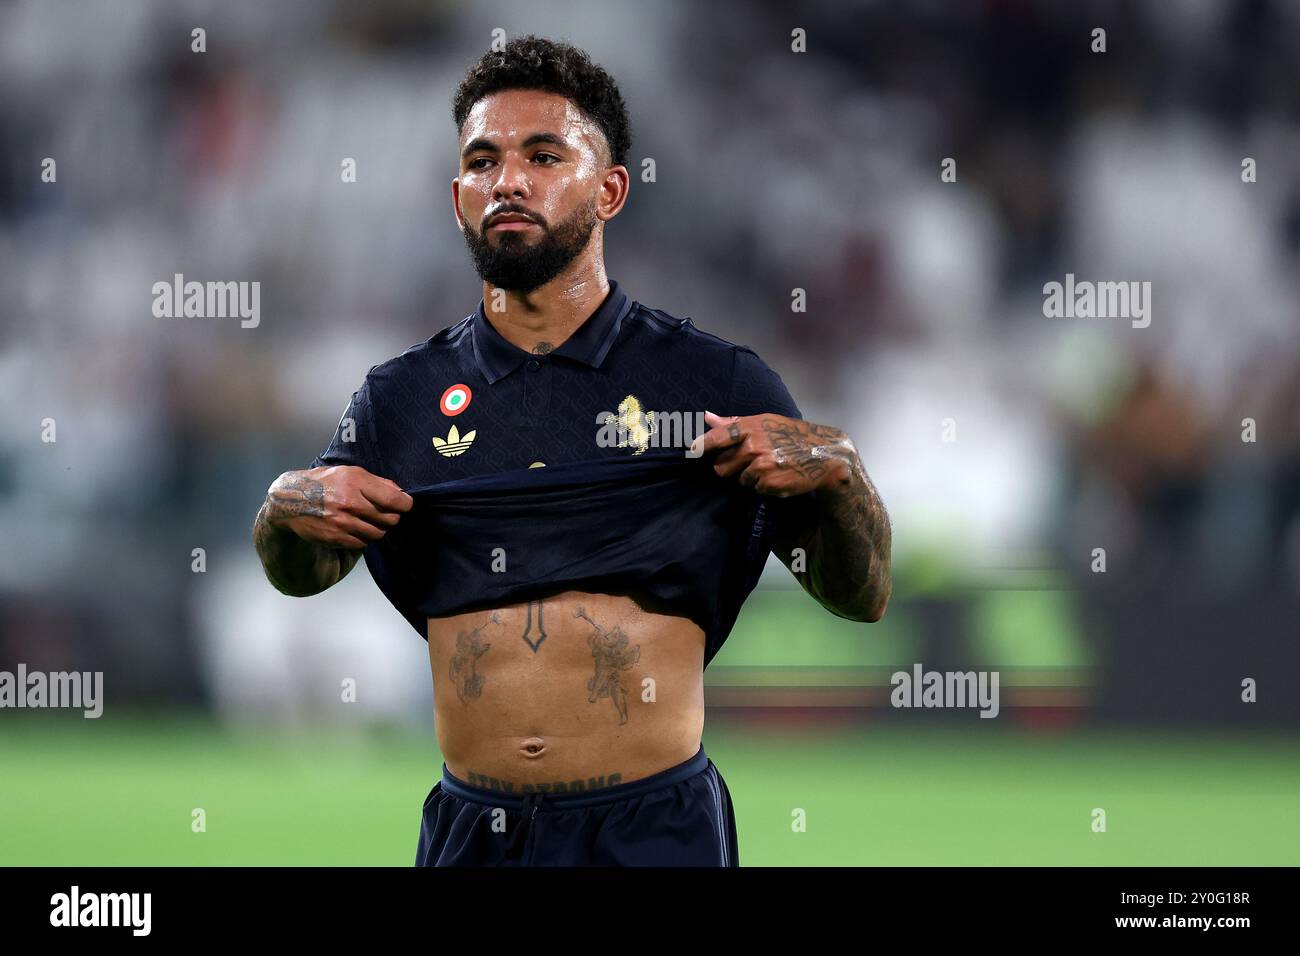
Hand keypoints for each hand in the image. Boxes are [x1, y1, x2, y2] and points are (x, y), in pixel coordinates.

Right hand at [263, 465, 412, 549]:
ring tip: (369, 521)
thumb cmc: (325, 483)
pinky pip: (363, 543)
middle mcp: (350, 502)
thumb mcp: (349, 473)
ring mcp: (343, 522)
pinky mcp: (336, 537)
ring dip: (378, 529)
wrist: (291, 500)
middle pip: (390, 518)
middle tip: (385, 513)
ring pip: (378, 533)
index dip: (405, 504)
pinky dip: (364, 538)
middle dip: (392, 517)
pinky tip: (356, 528)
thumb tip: (400, 493)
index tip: (405, 505)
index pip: (394, 499)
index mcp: (356, 482)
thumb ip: (376, 482)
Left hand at [689, 411, 859, 496]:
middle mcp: (753, 446)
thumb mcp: (766, 422)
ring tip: (769, 468)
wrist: (824, 456)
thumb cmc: (792, 436)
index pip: (718, 437)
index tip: (692, 450)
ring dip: (749, 478)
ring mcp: (760, 466)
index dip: (702, 445)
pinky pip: (755, 489)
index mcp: (751, 428)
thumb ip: (734, 423)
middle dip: (731, 468)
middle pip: (721, 467)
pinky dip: (764, 487)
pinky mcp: (768, 484)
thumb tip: (707, 417)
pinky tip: (778, 477)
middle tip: (749, 463)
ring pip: (739, 480)